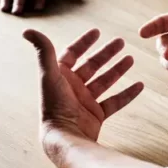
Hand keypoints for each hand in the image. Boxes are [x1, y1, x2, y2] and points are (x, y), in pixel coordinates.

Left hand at [24, 28, 143, 150]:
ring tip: (130, 59)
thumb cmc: (54, 106)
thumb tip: (27, 30)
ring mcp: (85, 102)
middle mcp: (73, 88)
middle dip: (106, 53)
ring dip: (117, 70)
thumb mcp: (49, 75)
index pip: (72, 54)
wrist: (65, 137)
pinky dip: (127, 94)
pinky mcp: (96, 115)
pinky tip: (139, 85)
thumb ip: (43, 51)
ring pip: (105, 81)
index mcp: (60, 76)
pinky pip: (115, 102)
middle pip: (92, 65)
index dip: (84, 42)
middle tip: (121, 41)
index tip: (97, 31)